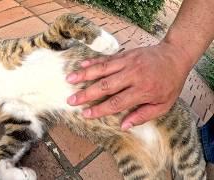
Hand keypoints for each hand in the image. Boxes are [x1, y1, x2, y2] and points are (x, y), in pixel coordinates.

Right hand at [66, 41, 192, 129]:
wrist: (175, 55)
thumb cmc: (170, 82)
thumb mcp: (163, 104)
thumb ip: (143, 115)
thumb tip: (124, 126)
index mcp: (143, 91)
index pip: (117, 103)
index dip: (100, 109)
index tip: (85, 114)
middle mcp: (133, 76)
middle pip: (105, 86)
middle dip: (86, 94)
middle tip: (71, 100)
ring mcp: (128, 63)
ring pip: (102, 70)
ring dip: (84, 75)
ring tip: (69, 79)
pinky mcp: (125, 54)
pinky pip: (106, 59)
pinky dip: (93, 62)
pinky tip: (81, 65)